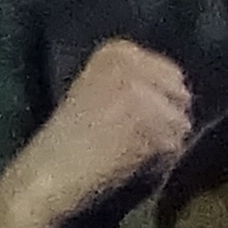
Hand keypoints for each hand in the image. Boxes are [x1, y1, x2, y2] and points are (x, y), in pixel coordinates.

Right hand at [0, 41, 198, 227]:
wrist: (45, 176)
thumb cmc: (68, 143)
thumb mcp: (97, 91)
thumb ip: (136, 83)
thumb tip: (182, 95)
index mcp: (117, 51)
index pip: (171, 72)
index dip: (160, 102)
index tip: (129, 120)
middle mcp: (131, 63)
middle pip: (181, 95)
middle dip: (167, 120)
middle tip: (132, 140)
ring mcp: (142, 92)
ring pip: (181, 123)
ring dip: (164, 145)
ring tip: (130, 154)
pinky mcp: (150, 123)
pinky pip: (176, 147)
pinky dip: (160, 162)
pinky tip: (132, 166)